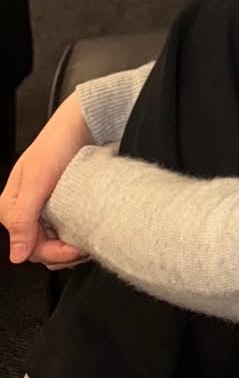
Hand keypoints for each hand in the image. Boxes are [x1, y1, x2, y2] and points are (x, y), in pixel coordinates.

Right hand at [0, 92, 93, 268]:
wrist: (83, 122)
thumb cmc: (57, 143)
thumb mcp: (37, 179)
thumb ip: (23, 217)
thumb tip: (16, 255)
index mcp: (11, 207)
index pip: (27, 246)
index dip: (52, 252)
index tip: (75, 250)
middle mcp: (26, 210)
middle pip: (39, 248)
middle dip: (62, 253)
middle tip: (86, 247)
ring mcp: (45, 207)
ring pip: (53, 241)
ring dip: (70, 247)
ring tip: (89, 241)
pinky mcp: (62, 203)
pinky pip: (66, 229)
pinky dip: (77, 235)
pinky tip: (88, 231)